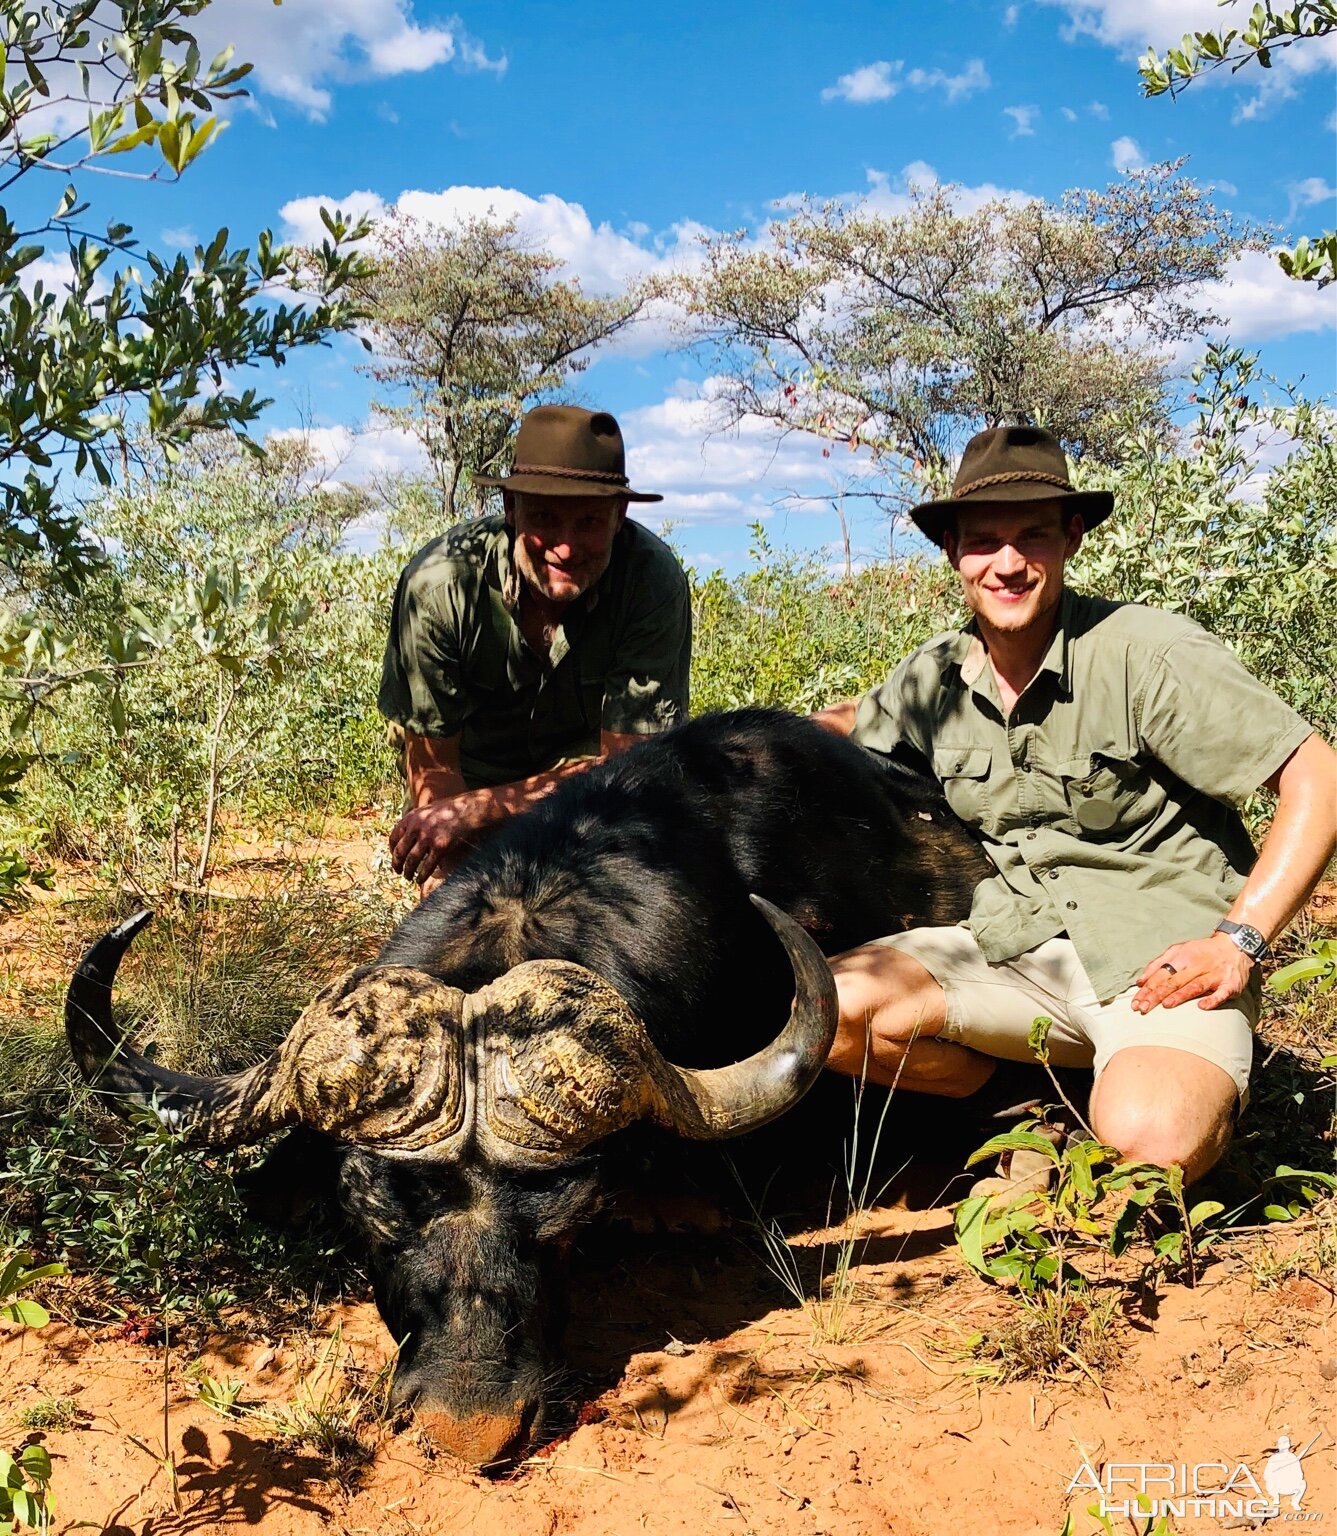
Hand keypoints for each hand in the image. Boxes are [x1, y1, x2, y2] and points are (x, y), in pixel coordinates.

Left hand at [389, 798, 492, 885]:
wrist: (471, 809)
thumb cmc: (452, 809)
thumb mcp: (429, 809)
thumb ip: (417, 821)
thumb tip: (409, 834)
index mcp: (411, 817)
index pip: (394, 837)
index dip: (392, 850)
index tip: (394, 857)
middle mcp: (416, 827)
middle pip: (400, 851)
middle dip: (396, 864)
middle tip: (397, 871)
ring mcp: (428, 837)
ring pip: (411, 861)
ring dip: (408, 872)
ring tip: (408, 877)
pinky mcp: (440, 847)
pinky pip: (427, 866)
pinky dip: (422, 876)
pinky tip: (420, 880)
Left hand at [1132, 933, 1255, 1013]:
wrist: (1235, 946)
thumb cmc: (1202, 951)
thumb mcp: (1178, 950)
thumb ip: (1158, 964)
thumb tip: (1140, 981)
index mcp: (1183, 957)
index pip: (1161, 974)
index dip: (1148, 988)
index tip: (1136, 1002)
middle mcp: (1198, 965)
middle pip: (1175, 981)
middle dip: (1157, 995)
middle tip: (1143, 1008)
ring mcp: (1215, 975)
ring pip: (1195, 986)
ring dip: (1180, 996)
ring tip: (1166, 1005)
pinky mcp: (1231, 984)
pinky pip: (1221, 993)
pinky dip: (1212, 1000)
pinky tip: (1202, 1007)